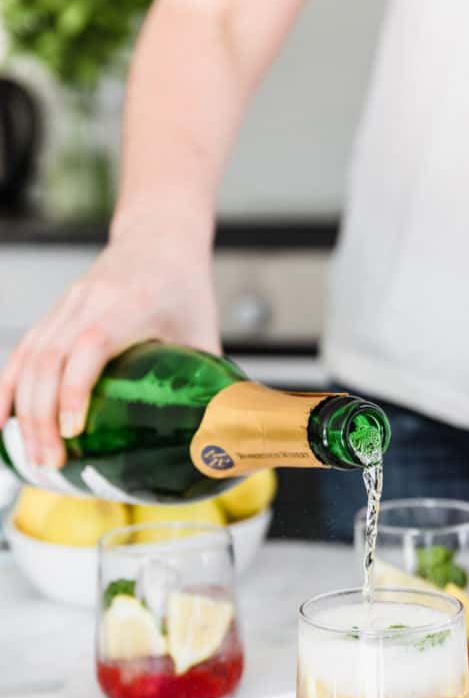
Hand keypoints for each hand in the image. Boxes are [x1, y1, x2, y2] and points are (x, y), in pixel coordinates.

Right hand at [0, 230, 218, 468]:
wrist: (159, 235)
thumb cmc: (185, 286)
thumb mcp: (203, 331)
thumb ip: (208, 381)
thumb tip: (217, 438)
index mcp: (133, 304)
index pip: (92, 345)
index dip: (75, 388)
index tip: (74, 430)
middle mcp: (91, 301)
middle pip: (51, 358)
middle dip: (43, 416)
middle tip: (53, 461)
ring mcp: (67, 304)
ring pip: (30, 356)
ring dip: (25, 410)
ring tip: (34, 455)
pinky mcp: (54, 312)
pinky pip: (22, 350)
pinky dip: (8, 387)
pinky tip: (1, 422)